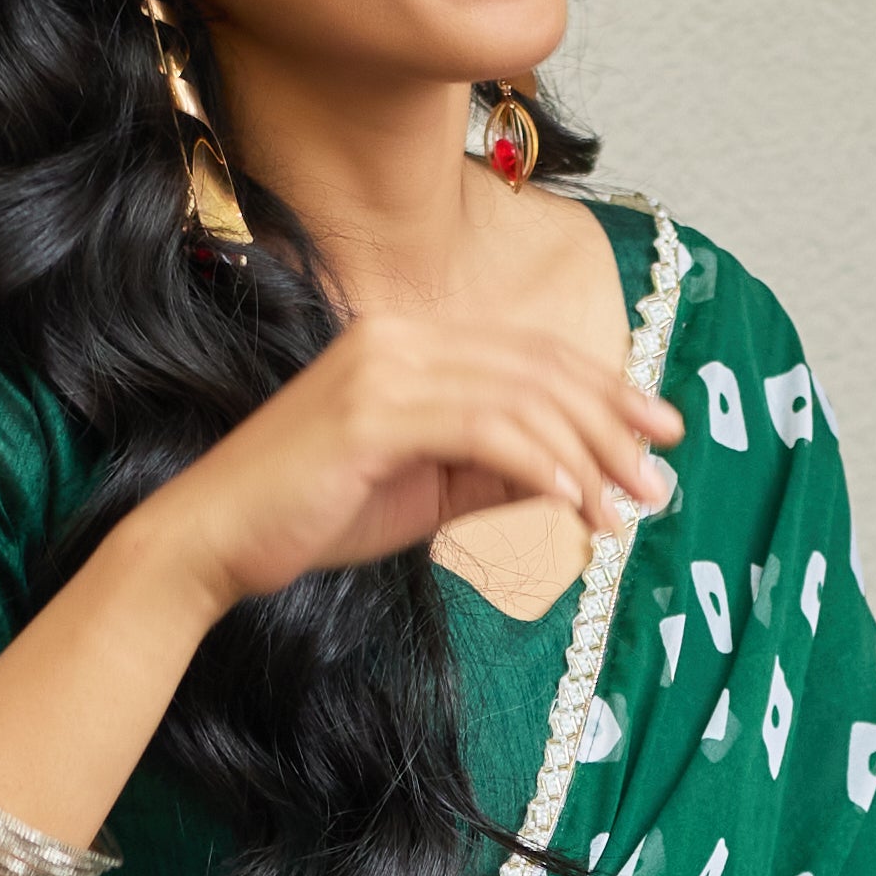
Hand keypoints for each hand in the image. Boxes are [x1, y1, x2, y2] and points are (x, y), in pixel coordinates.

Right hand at [144, 299, 679, 617]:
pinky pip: (482, 430)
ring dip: (586, 456)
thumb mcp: (427, 492)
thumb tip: (579, 476)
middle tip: (659, 478)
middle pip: (537, 368)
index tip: (660, 431)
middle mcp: (399, 336)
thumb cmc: (314, 515)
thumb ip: (496, 474)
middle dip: (612, 424)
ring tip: (624, 508)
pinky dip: (538, 465)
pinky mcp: (370, 410)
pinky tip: (571, 503)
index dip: (605, 388)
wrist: (214, 539)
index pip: (530, 354)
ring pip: (520, 398)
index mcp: (411, 341)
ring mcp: (382, 366)